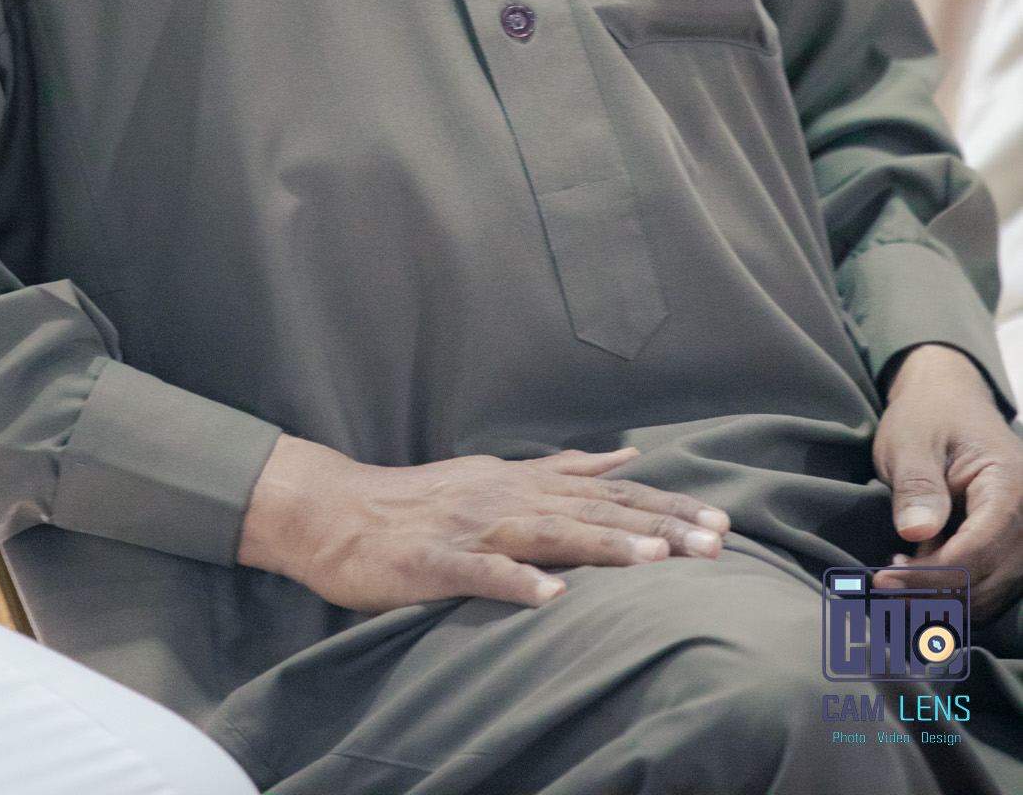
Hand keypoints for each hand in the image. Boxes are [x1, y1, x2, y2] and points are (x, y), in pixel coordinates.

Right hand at [238, 434, 729, 613]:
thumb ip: (560, 471)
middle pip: (595, 511)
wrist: (335, 511)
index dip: (666, 508)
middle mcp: (507, 498)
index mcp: (523, 484)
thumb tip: (623, 458)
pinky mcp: (435, 560)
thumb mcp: (496, 477)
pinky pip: (481, 574)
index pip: (609, 496)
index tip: (721, 522)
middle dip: (658, 526)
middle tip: (715, 541)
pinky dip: (517, 582)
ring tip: (654, 560)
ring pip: (548, 534)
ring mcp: (472, 527)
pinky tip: (551, 597)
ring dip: (603, 545)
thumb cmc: (419, 503)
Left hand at [873, 343, 1022, 619]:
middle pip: (986, 581)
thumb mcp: (911, 439)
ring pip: (988, 596)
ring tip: (895, 574)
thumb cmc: (929, 416)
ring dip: (940, 599)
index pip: (978, 550)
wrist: (950, 403)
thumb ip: (917, 484)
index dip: (931, 574)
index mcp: (1010, 486)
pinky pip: (987, 590)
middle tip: (881, 582)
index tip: (884, 579)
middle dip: (931, 592)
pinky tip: (916, 575)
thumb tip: (916, 532)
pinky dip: (952, 595)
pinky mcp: (1011, 553)